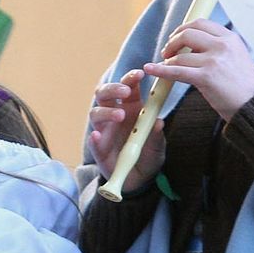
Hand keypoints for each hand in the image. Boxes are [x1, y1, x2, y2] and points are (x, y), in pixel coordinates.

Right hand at [87, 69, 166, 192]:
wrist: (141, 179)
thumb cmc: (149, 155)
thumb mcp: (158, 145)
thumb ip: (157, 135)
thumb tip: (159, 123)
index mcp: (131, 108)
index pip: (127, 87)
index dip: (131, 78)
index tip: (140, 73)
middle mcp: (115, 115)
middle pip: (105, 94)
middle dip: (114, 88)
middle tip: (126, 91)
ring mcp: (105, 131)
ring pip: (95, 113)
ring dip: (106, 111)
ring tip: (120, 115)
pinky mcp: (99, 149)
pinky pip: (93, 142)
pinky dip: (94, 138)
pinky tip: (96, 136)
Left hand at [142, 18, 253, 120]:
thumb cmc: (245, 86)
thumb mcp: (237, 56)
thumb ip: (218, 47)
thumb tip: (193, 44)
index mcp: (230, 38)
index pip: (200, 23)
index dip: (183, 29)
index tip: (176, 37)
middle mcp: (222, 45)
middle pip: (187, 34)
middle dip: (172, 42)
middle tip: (167, 52)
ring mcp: (214, 61)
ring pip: (179, 56)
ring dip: (168, 61)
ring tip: (165, 66)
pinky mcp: (206, 77)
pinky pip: (176, 71)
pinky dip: (160, 70)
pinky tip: (150, 69)